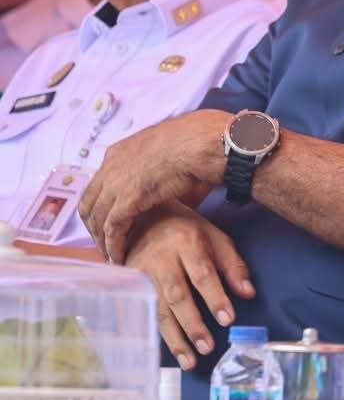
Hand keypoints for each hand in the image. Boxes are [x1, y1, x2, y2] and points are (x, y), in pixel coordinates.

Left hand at [80, 110, 226, 263]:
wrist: (199, 142)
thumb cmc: (194, 142)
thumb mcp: (165, 150)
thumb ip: (156, 167)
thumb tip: (166, 182)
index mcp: (119, 152)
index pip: (97, 185)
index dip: (99, 207)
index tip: (106, 222)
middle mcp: (110, 167)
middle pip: (89, 204)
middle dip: (94, 227)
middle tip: (104, 244)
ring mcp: (116, 183)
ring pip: (97, 219)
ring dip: (102, 241)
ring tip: (111, 257)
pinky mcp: (128, 200)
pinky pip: (113, 229)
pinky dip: (114, 246)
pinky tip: (119, 257)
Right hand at [124, 205, 253, 369]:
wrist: (142, 218)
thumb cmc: (186, 231)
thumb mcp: (215, 237)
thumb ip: (233, 265)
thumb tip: (249, 293)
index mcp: (186, 242)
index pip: (202, 273)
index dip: (215, 297)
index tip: (228, 319)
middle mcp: (160, 258)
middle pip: (177, 295)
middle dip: (193, 324)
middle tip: (207, 348)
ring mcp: (140, 273)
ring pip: (156, 309)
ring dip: (174, 338)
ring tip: (189, 361)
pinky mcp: (128, 285)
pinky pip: (141, 313)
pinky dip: (152, 334)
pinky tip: (162, 353)